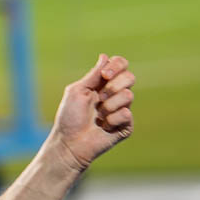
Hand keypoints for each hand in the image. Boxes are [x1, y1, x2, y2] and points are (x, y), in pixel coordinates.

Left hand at [50, 53, 134, 170]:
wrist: (69, 143)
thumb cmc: (69, 118)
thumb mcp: (78, 91)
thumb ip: (93, 75)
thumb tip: (104, 56)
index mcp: (103, 84)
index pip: (121, 65)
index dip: (117, 65)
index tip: (104, 75)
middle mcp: (115, 95)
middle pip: (130, 77)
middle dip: (113, 86)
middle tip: (99, 98)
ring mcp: (122, 110)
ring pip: (129, 95)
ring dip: (109, 105)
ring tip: (98, 116)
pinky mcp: (126, 125)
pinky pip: (126, 114)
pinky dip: (111, 120)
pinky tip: (104, 127)